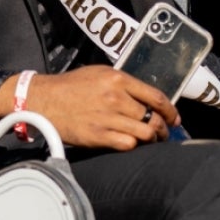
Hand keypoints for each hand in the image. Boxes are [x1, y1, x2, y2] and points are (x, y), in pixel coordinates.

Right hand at [22, 65, 179, 149]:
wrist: (45, 100)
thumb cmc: (72, 86)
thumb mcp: (100, 73)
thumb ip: (124, 83)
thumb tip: (147, 96)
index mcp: (118, 80)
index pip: (156, 97)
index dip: (170, 111)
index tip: (174, 118)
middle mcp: (115, 98)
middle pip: (153, 118)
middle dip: (164, 128)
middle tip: (165, 132)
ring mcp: (107, 118)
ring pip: (144, 134)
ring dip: (152, 139)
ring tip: (152, 140)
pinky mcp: (97, 136)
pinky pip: (127, 145)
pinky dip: (134, 146)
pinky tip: (133, 144)